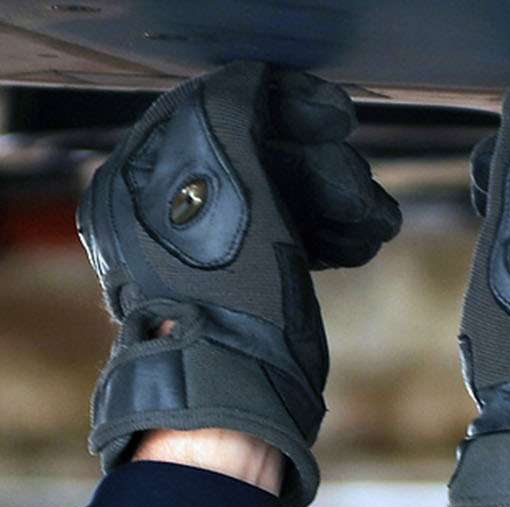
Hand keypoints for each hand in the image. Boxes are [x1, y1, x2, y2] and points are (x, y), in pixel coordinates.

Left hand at [77, 61, 400, 506]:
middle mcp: (162, 215)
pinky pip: (285, 236)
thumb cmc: (229, 318)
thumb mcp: (235, 196)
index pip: (215, 114)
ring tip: (370, 224)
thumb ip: (234, 127)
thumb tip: (249, 89)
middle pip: (255, 157)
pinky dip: (325, 233)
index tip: (333, 117)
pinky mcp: (238, 285)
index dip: (281, 108)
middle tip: (360, 188)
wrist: (234, 414)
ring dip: (335, 202)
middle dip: (319, 168)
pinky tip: (358, 242)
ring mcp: (201, 253)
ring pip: (280, 198)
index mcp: (139, 187)